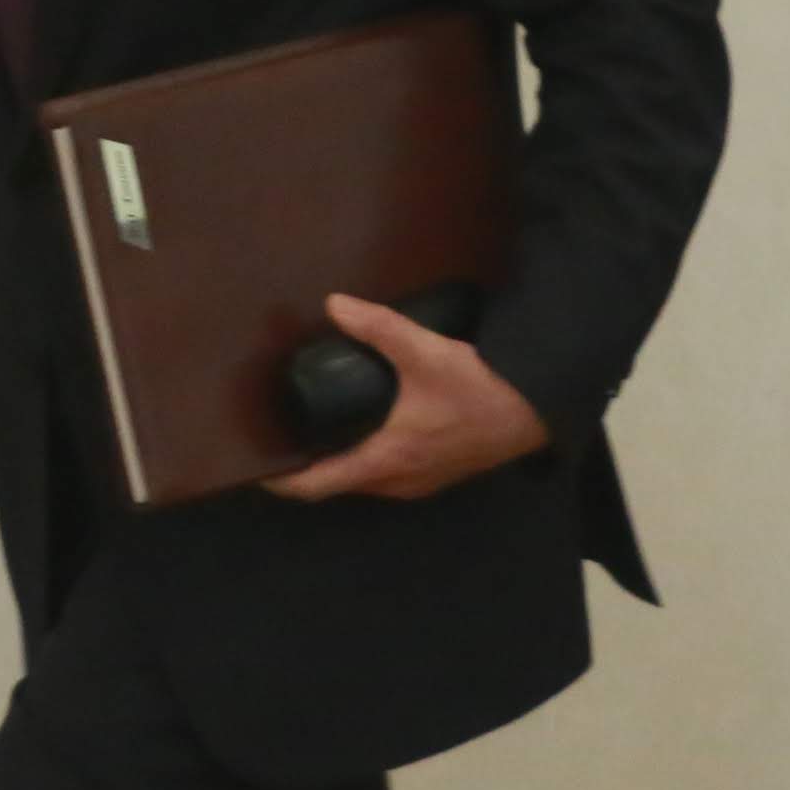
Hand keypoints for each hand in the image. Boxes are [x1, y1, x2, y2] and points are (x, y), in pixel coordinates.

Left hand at [263, 294, 551, 500]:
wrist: (534, 410)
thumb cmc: (479, 388)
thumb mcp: (424, 352)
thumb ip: (378, 327)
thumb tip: (334, 304)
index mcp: (386, 460)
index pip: (319, 485)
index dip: (284, 482)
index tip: (256, 471)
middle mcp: (397, 481)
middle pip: (337, 486)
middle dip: (307, 470)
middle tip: (281, 440)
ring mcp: (419, 483)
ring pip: (363, 483)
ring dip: (338, 467)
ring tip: (314, 435)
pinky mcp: (435, 475)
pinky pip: (386, 477)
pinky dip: (364, 463)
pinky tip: (362, 433)